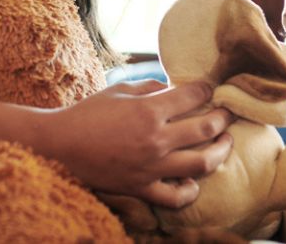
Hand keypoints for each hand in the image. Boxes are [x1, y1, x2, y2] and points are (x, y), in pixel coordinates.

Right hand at [38, 80, 233, 208]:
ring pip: (201, 164)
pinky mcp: (141, 188)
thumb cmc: (87, 113)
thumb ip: (150, 87)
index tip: (211, 87)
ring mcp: (151, 167)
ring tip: (225, 143)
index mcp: (148, 111)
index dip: (206, 88)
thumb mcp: (118, 90)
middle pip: (206, 129)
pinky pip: (175, 197)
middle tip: (227, 113)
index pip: (192, 96)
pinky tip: (194, 181)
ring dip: (220, 152)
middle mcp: (155, 140)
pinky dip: (190, 191)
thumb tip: (173, 88)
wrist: (59, 145)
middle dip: (222, 118)